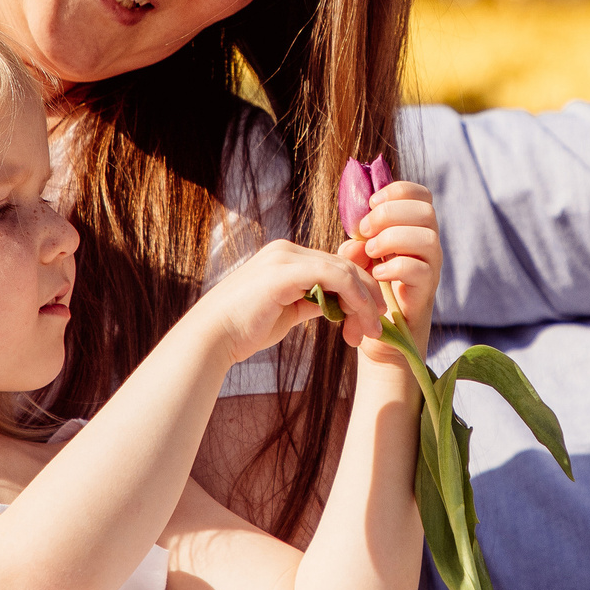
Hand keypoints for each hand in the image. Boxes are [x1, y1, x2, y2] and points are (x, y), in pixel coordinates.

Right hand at [195, 239, 387, 363]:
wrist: (212, 338)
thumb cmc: (243, 331)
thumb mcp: (287, 313)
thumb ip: (312, 302)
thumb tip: (336, 305)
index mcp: (285, 257)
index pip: (334, 266)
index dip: (358, 291)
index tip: (369, 321)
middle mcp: (286, 250)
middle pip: (343, 264)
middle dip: (367, 296)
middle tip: (378, 327)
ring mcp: (285, 257)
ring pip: (343, 269)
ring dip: (365, 300)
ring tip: (373, 329)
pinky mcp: (286, 270)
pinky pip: (334, 276)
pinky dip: (354, 297)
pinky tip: (361, 319)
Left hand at [344, 179, 440, 348]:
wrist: (377, 334)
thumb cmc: (367, 291)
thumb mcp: (356, 261)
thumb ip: (356, 244)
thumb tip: (356, 238)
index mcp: (412, 230)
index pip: (420, 195)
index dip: (397, 191)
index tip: (370, 204)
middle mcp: (427, 246)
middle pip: (426, 211)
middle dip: (390, 213)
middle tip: (365, 230)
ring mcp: (430, 268)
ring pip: (427, 238)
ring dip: (393, 238)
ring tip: (370, 252)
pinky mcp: (425, 292)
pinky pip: (420, 270)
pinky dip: (394, 267)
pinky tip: (377, 274)